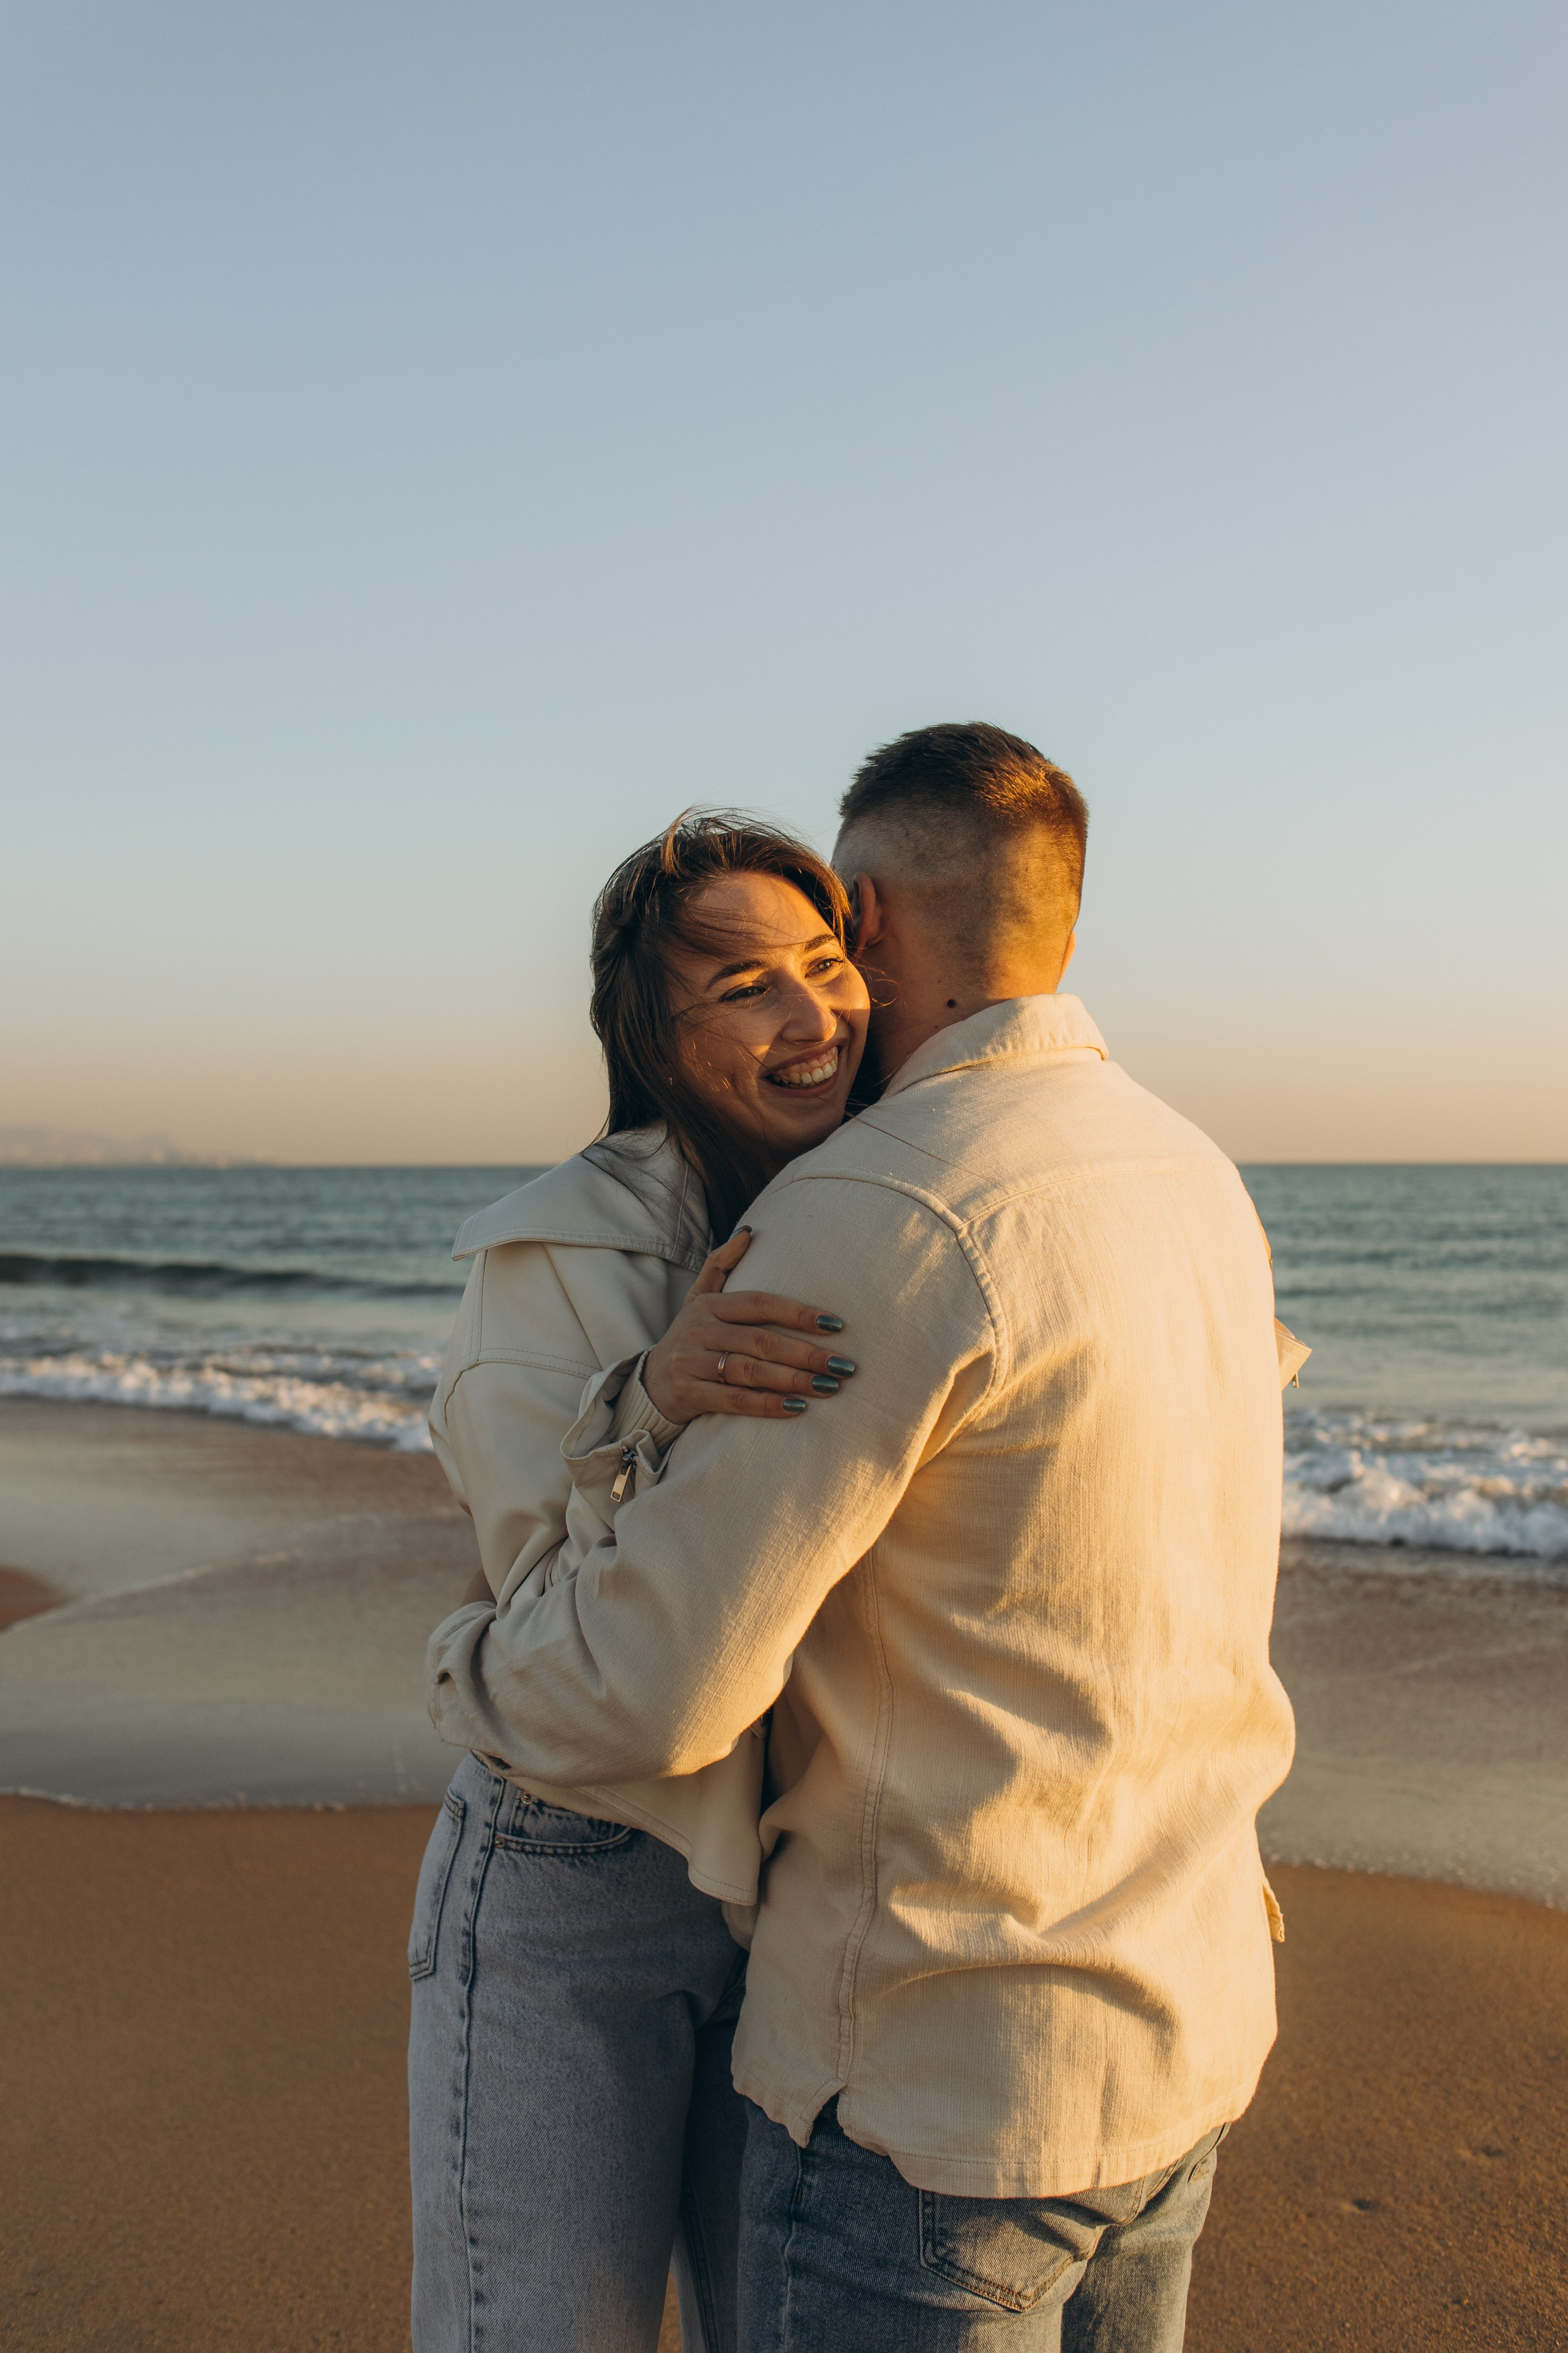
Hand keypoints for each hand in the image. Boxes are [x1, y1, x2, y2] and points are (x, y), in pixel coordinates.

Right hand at [643, 1230, 856, 1422]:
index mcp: (708, 1305)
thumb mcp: (697, 1298)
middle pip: (761, 1341)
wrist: (649, 1383)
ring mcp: (693, 1363)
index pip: (759, 1304)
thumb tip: (749, 1232)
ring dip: (793, 1380)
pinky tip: (797, 1408)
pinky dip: (767, 1405)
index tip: (835, 1324)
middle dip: (806, 1354)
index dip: (798, 1313)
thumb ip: (720, 1264)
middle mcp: (700, 1331)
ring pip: (751, 1371)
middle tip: (843, 1366)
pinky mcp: (690, 1394)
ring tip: (829, 1386)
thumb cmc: (689, 1338)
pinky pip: (735, 1400)